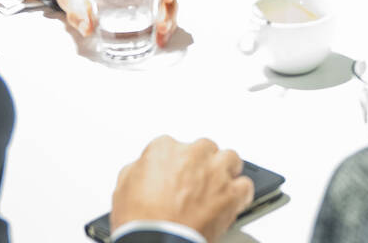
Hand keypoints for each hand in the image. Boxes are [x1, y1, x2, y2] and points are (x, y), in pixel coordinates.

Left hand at [53, 0, 179, 46]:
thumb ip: (78, 11)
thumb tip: (88, 28)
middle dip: (168, 8)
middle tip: (161, 27)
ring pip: (166, 2)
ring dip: (169, 19)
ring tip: (161, 39)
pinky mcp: (142, 5)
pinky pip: (159, 12)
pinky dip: (162, 25)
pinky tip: (159, 40)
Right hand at [111, 136, 253, 242]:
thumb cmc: (139, 222)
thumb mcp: (122, 189)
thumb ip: (137, 170)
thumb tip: (143, 169)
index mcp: (164, 150)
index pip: (173, 146)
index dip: (176, 163)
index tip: (177, 174)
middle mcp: (192, 154)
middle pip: (205, 149)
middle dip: (202, 164)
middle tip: (196, 183)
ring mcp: (214, 172)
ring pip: (230, 159)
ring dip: (225, 171)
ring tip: (218, 187)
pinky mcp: (231, 193)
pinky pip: (245, 186)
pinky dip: (241, 194)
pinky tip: (233, 201)